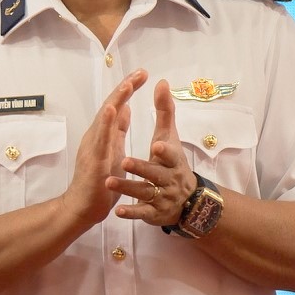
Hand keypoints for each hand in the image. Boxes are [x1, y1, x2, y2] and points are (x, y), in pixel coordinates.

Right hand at [60, 71, 145, 233]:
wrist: (84, 206)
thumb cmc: (100, 179)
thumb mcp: (114, 149)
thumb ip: (118, 130)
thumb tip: (125, 108)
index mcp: (104, 133)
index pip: (118, 106)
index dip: (129, 89)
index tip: (143, 74)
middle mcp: (96, 136)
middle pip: (111, 106)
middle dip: (125, 88)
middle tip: (140, 72)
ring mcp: (93, 146)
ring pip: (104, 119)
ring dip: (115, 100)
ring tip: (127, 85)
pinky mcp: (93, 159)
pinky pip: (100, 139)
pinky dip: (104, 123)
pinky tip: (111, 110)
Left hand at [111, 80, 201, 226]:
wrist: (184, 200)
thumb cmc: (172, 163)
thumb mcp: (170, 138)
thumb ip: (165, 111)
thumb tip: (160, 82)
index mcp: (173, 160)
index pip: (170, 154)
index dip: (164, 151)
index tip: (156, 145)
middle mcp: (169, 178)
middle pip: (155, 173)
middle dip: (141, 167)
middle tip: (124, 161)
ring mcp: (161, 197)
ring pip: (143, 192)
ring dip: (127, 187)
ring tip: (109, 181)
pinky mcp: (153, 212)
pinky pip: (142, 213)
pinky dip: (130, 212)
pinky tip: (118, 212)